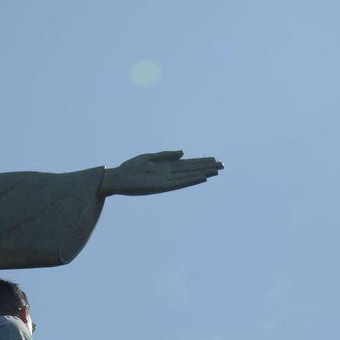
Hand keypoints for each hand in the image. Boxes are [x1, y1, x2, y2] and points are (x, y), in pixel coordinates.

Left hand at [100, 150, 222, 196]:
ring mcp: (167, 180)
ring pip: (189, 175)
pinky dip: (191, 179)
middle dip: (206, 167)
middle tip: (222, 165)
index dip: (200, 162)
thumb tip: (183, 153)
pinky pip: (180, 182)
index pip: (187, 164)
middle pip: (191, 169)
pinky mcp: (162, 185)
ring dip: (203, 173)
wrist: (117, 178)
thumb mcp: (148, 157)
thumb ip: (165, 155)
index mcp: (165, 166)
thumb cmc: (130, 168)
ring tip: (216, 171)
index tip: (214, 159)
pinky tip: (201, 177)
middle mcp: (169, 174)